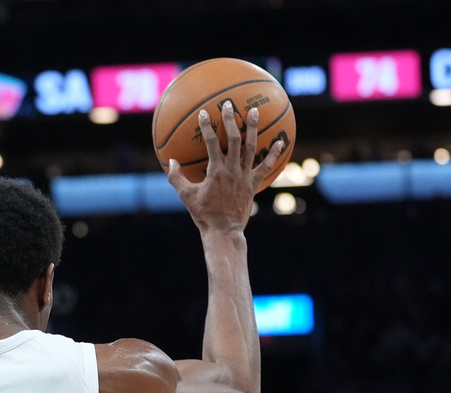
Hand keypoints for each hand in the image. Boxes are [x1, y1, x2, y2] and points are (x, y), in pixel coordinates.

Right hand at [167, 102, 284, 232]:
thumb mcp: (185, 196)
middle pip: (233, 139)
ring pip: (251, 147)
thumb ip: (176, 178)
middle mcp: (232, 170)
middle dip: (230, 120)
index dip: (207, 126)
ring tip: (254, 111)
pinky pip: (265, 166)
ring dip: (252, 128)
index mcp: (215, 171)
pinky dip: (273, 154)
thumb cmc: (203, 214)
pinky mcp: (253, 184)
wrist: (224, 230)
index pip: (210, 143)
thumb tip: (170, 161)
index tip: (204, 112)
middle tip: (229, 104)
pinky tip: (280, 141)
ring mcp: (245, 176)